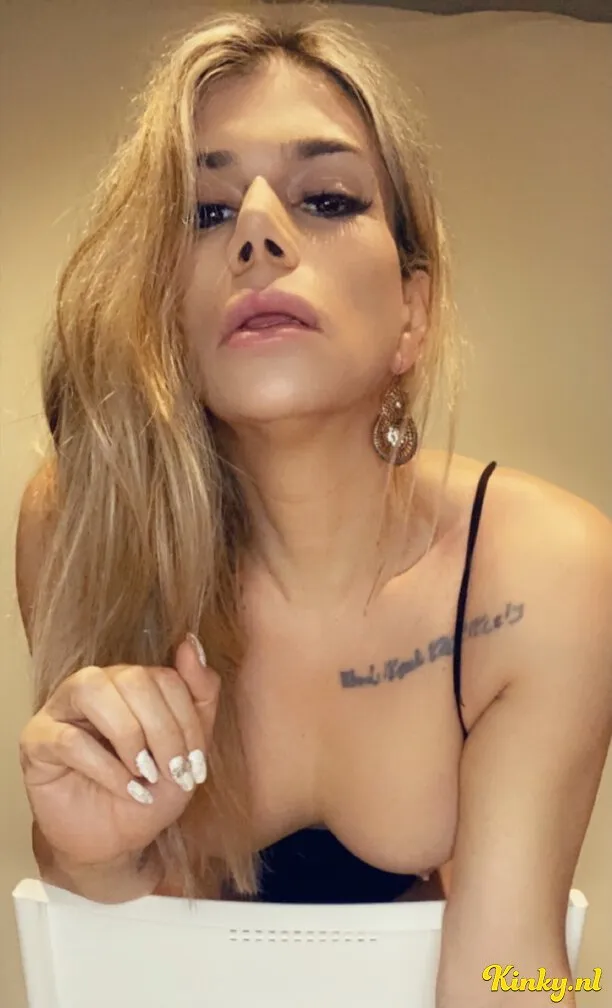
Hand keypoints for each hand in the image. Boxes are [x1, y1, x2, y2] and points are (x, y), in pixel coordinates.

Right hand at [19, 635, 218, 866]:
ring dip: (130, 736)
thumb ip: (200, 694)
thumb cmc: (150, 789)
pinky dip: (106, 768)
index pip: (165, 677)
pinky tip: (126, 789)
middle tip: (173, 772)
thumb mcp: (188, 746)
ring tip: (145, 773)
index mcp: (132, 682)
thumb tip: (192, 644)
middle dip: (162, 730)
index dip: (186, 720)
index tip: (195, 764)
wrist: (115, 840)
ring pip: (94, 691)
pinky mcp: (37, 740)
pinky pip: (69, 739)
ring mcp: (61, 708)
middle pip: (133, 678)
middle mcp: (96, 685)